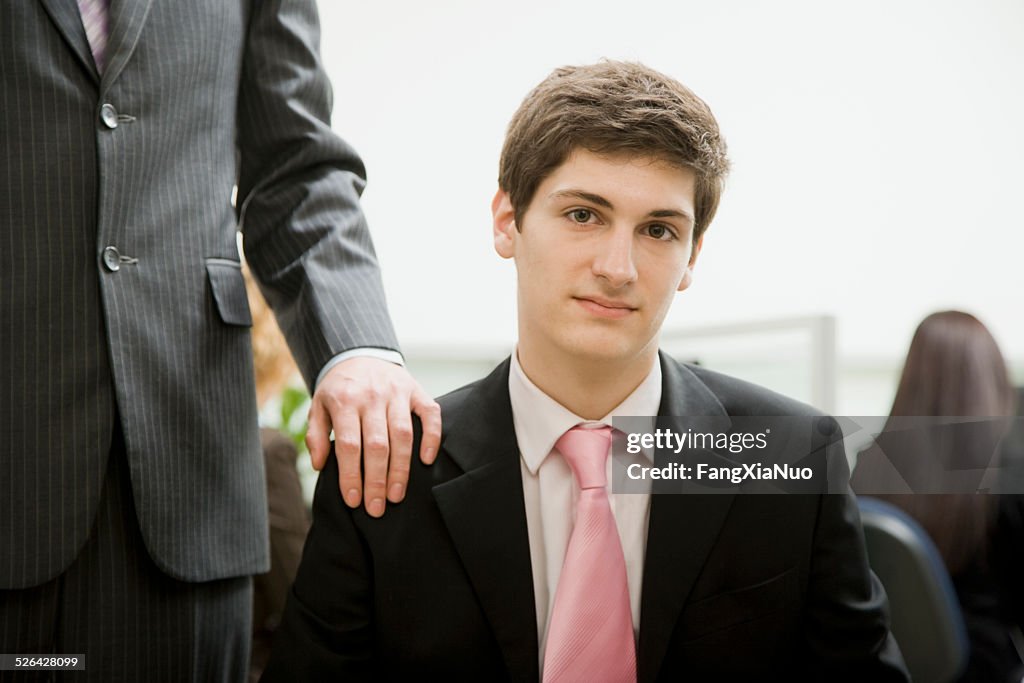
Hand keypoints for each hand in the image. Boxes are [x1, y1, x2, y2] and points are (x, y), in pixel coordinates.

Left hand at [305, 357, 440, 516]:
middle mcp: (372, 395)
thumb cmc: (339, 389)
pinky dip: (432, 437)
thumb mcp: (318, 406)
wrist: (360, 354)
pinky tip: (426, 460)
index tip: (354, 501)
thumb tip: (320, 465)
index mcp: (344, 400)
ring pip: (402, 434)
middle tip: (377, 508)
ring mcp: (397, 392)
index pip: (348, 444)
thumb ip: (315, 434)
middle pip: (377, 444)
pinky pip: (430, 414)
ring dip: (401, 468)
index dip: (351, 475)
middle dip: (377, 480)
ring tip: (397, 495)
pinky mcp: (417, 390)